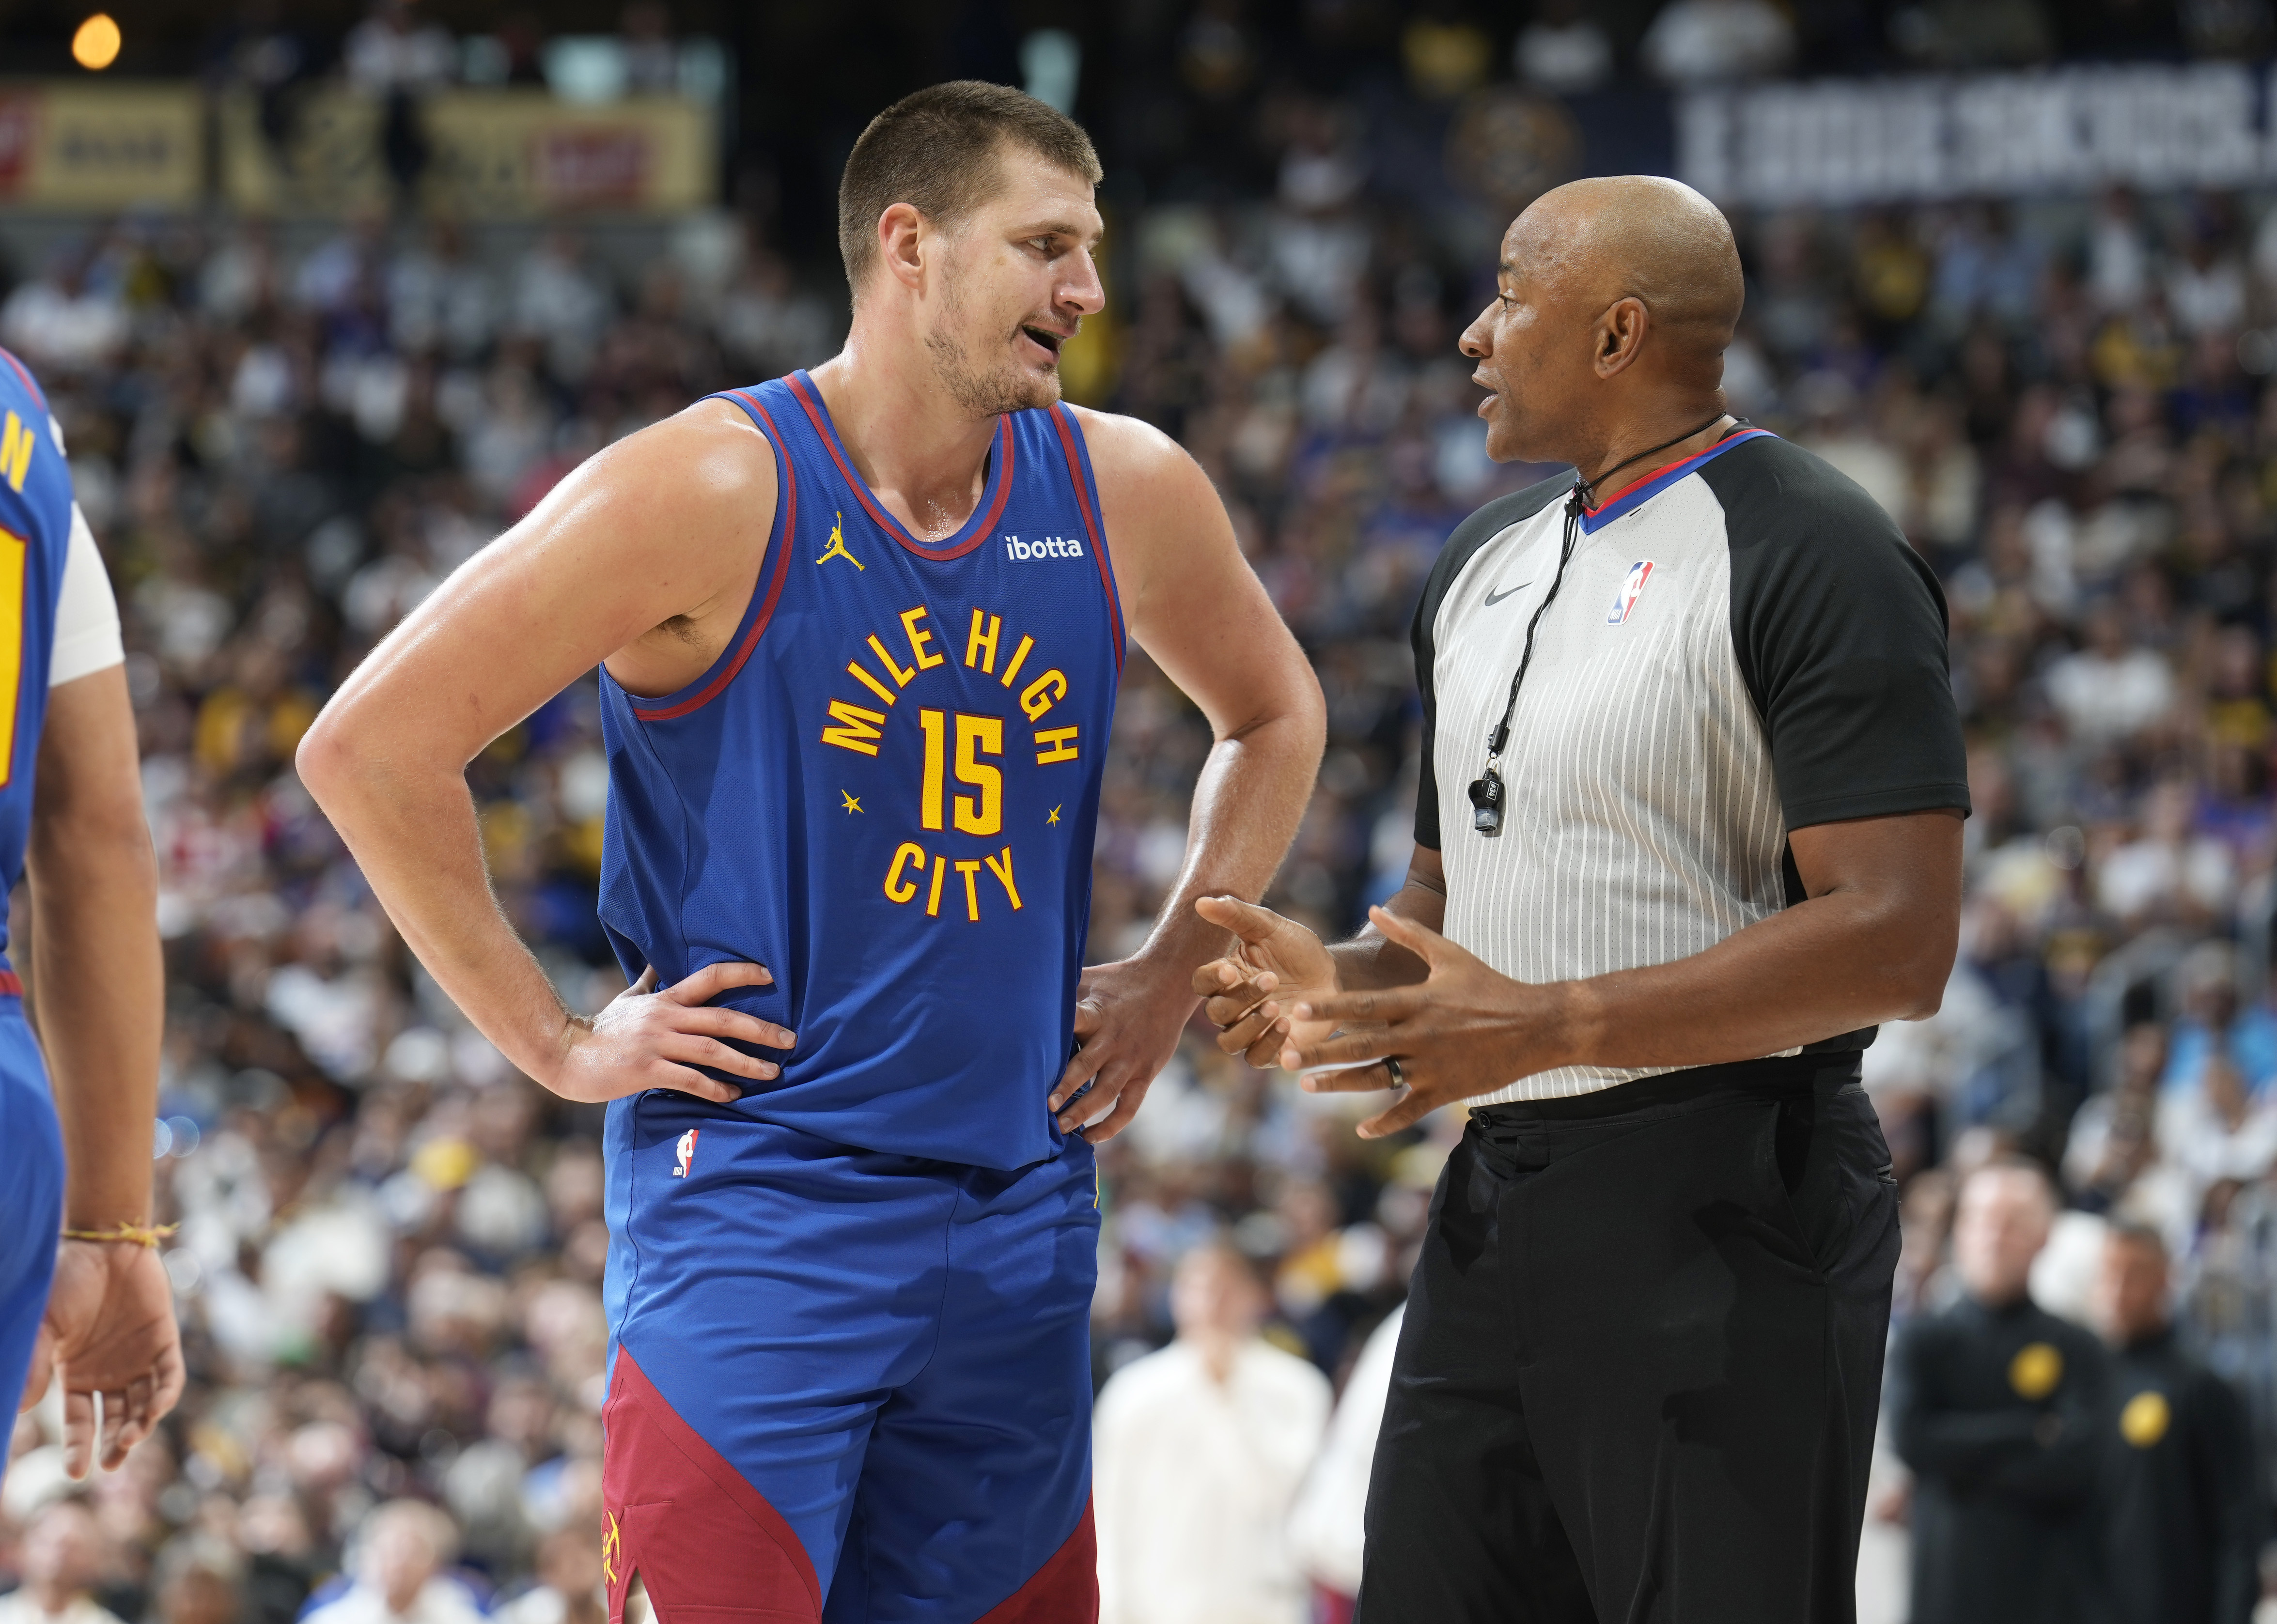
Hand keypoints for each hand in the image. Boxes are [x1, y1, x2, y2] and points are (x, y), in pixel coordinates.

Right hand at [20, 1239, 184, 1476]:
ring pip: (144, 1404)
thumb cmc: (66, 1282)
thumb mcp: (45, 1328)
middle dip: (115, 1446)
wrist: (103, 1245)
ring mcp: (138, 1358)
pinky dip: (165, 1395)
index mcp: (78, 1375)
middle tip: (111, 1464)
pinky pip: (169, 1376)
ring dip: (140, 1424)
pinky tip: (156, 1409)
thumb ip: (35, 1366)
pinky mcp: (164, 1340)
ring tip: (130, 1438)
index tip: (77, 1473)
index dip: (78, 1448)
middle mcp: (109, 1372)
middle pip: (115, 1420)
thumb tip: (19, 1410)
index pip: (80, 1422)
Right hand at [548, 962, 794, 1104]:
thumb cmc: (600, 1028)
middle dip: (760, 1029)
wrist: (564, 1054)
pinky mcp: (646, 1070)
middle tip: (790, 1040)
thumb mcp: (626, 999)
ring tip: (772, 1073)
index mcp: (664, 999)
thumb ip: (647, 982)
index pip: (709, 978)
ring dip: (746, 1062)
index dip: (741, 973)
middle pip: (722, 1018)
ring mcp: (656, 1044)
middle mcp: (665, 1018)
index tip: (771, 975)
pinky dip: (714, 1088)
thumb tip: (654, 960)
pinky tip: (733, 1095)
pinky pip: (689, 1079)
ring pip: (711, 1050)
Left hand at [1048, 956, 1196, 1142]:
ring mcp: (1130, 1059)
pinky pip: (1128, 1106)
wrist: (1169, 983)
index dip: (1055, 1038)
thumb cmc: (1120, 982)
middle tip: (1044, 1107)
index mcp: (1096, 1014)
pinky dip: (1111, 1126)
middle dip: (1065, 1088)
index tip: (1032, 1054)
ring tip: (1060, 1128)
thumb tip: (1025, 994)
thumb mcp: (1091, 980)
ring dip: (1082, 1112)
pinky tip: (1090, 1137)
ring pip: (1105, 1092)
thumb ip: (1065, 993)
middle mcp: (1113, 1039)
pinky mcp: (1145, 1074)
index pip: (1074, 1023)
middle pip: (1086, 1067)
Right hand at [1189, 896, 1337, 1066]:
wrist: (1337, 977)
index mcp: (1227, 977)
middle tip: (1272, 980)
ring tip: (1276, 1008)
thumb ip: (1237, 915)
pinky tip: (1287, 1025)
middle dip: (1241, 998)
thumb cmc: (1299, 950)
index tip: (1231, 969)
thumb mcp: (1271, 927)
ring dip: (1249, 1026)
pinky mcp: (1272, 1051)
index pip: (1201, 983)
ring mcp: (1250, 1031)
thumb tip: (1201, 902)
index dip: (1211, 979)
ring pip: (1229, 1041)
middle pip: (1216, 1012)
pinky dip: (1268, 1044)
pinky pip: (1255, 1058)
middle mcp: (1233, 1006)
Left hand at [1280, 907, 1572, 1137]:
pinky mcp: (1445, 1090)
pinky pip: (1409, 1110)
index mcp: (1417, 1002)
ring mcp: (1432, 1066)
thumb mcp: (1450, 954)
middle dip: (1322, 1052)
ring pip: (1378, 1079)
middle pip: (1361, 1046)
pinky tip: (1361, 1129)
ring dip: (1341, 1083)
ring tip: (1307, 1085)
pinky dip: (1385, 1122)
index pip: (1365, 1006)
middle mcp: (1420, 1036)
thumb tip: (1375, 907)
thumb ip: (1409, 933)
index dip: (1330, 1008)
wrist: (1536, 1026)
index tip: (1298, 1008)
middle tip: (1285, 1056)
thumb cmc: (1490, 985)